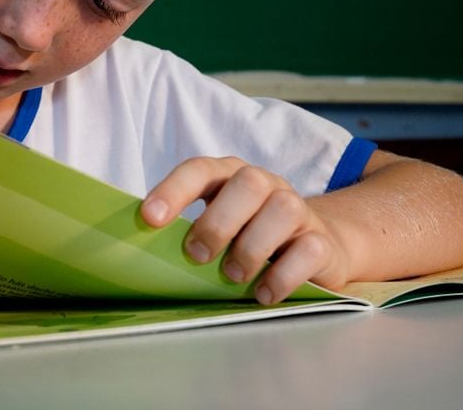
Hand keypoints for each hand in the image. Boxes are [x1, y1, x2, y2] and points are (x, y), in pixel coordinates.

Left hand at [140, 157, 352, 303]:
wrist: (319, 246)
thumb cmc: (250, 235)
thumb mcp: (219, 226)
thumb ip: (188, 229)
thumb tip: (140, 250)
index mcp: (229, 176)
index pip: (200, 170)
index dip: (173, 190)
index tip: (148, 218)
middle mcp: (266, 184)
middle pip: (248, 183)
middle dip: (218, 221)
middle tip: (197, 255)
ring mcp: (298, 210)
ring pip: (282, 210)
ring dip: (251, 247)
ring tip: (232, 276)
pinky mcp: (322, 242)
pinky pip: (308, 250)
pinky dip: (282, 275)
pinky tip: (263, 293)